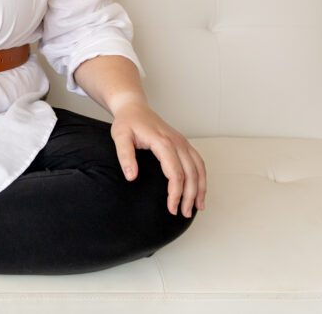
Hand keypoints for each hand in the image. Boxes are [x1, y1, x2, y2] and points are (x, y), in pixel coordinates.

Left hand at [110, 101, 206, 217]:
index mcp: (163, 142)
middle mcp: (177, 142)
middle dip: (189, 196)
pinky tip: (200, 190)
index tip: (171, 207)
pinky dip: (202, 177)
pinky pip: (199, 162)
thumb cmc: (127, 122)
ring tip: (197, 207)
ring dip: (200, 189)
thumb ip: (125, 156)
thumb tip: (131, 176)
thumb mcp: (119, 137)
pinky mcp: (184, 143)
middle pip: (190, 173)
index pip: (175, 172)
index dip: (175, 192)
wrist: (134, 108)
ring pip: (199, 168)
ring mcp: (182, 142)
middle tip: (183, 213)